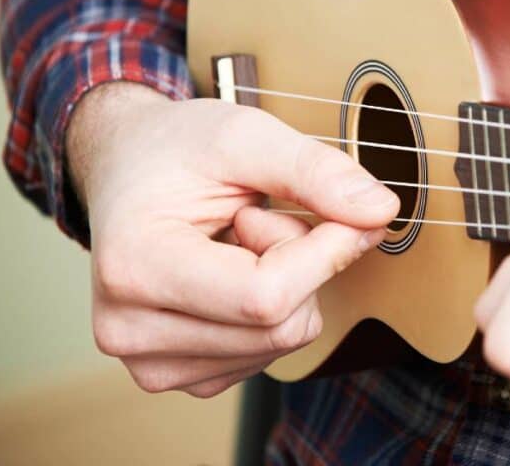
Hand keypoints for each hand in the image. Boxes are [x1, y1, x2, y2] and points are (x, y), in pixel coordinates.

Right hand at [67, 83, 398, 396]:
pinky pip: (271, 351)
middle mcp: (130, 330)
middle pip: (281, 326)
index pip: (265, 297)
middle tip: (261, 214)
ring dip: (288, 283)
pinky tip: (234, 268)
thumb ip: (315, 171)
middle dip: (302, 263)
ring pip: (283, 341)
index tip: (343, 211)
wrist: (127, 168)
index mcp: (132, 267)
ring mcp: (152, 363)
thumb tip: (381, 211)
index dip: (325, 253)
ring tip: (237, 238)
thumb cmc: (178, 148)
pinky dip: (274, 307)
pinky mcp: (182, 374)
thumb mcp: (245, 134)